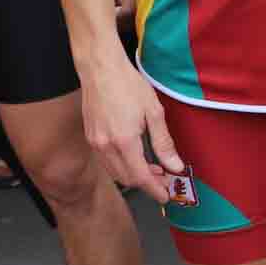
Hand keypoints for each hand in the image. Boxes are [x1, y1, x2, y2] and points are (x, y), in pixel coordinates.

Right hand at [82, 57, 183, 202]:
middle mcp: (105, 147)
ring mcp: (95, 143)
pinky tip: (135, 156)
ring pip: (115, 172)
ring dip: (134, 175)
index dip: (155, 190)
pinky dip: (122, 166)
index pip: (141, 177)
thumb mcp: (154, 112)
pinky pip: (107, 162)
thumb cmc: (128, 85)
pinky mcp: (90, 137)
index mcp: (124, 142)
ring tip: (153, 168)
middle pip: (127, 179)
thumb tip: (175, 166)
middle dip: (147, 183)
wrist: (100, 68)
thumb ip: (164, 143)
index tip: (166, 196)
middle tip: (165, 179)